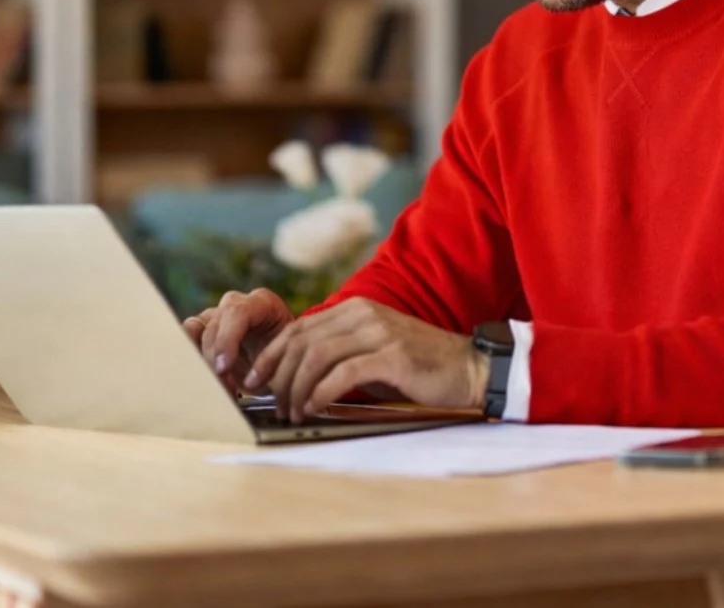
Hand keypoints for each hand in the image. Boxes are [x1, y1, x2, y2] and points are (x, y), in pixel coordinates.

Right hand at [181, 288, 294, 392]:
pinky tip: (204, 377)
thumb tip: (251, 383)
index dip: (227, 340)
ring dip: (201, 360)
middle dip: (215, 360)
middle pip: (214, 325)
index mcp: (262, 303)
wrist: (280, 363)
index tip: (224, 368)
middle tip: (225, 388)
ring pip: (194, 329)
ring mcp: (217, 316)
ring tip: (217, 386)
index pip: (237, 312)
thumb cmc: (286, 360)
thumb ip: (270, 362)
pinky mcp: (202, 330)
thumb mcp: (284, 360)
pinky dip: (190, 359)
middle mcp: (236, 304)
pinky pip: (186, 338)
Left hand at [244, 298, 489, 421]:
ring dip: (297, 388)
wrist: (468, 370)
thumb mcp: (371, 355)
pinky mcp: (393, 356)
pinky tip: (316, 408)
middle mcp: (363, 314)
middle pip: (301, 342)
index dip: (271, 355)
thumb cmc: (416, 369)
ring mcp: (379, 332)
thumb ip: (338, 356)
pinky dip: (322, 393)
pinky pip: (344, 373)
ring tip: (295, 412)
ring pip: (316, 356)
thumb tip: (294, 378)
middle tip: (275, 405)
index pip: (297, 328)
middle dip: (280, 377)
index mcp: (355, 310)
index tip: (255, 381)